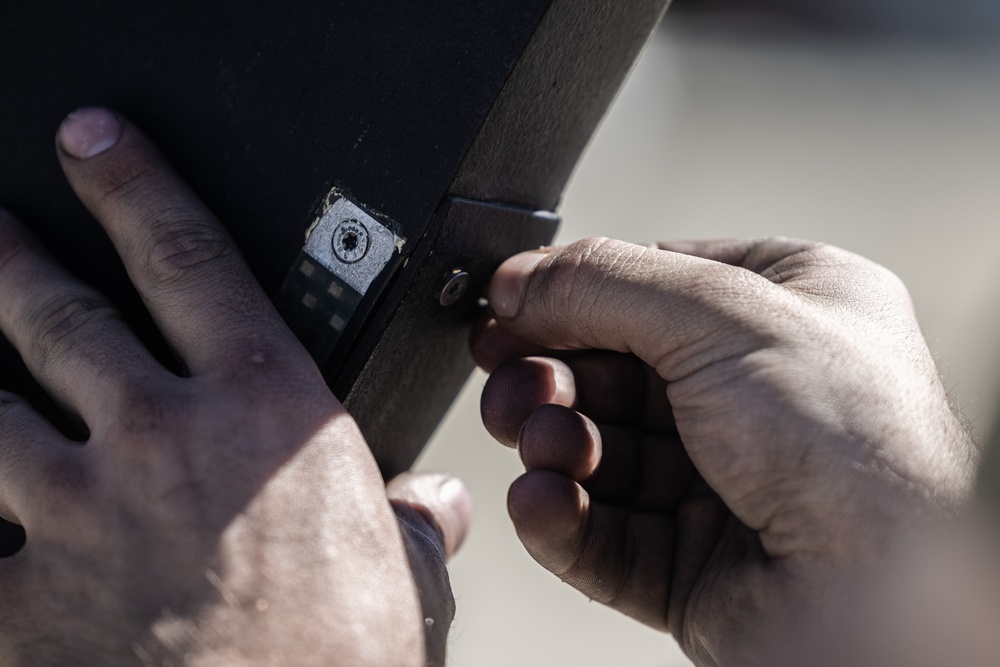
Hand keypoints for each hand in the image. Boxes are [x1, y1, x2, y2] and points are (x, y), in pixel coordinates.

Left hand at [0, 108, 470, 666]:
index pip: (189, 261)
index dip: (137, 188)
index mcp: (262, 416)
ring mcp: (73, 519)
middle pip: (58, 317)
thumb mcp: (402, 580)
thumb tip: (435, 508)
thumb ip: (412, 525)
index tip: (98, 146)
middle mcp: (157, 444)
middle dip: (12, 257)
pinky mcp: (18, 603)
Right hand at [472, 237, 975, 664]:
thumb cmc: (854, 445)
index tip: (508, 307)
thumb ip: (606, 283)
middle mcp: (758, 396)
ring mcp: (726, 483)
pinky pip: (604, 534)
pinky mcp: (694, 564)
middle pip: (616, 372)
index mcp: (788, 313)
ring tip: (541, 441)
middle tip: (511, 381)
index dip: (574, 297)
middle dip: (554, 376)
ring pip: (603, 455)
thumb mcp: (723, 314)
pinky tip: (541, 499)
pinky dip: (561, 516)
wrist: (882, 596)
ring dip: (555, 444)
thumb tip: (516, 280)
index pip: (652, 287)